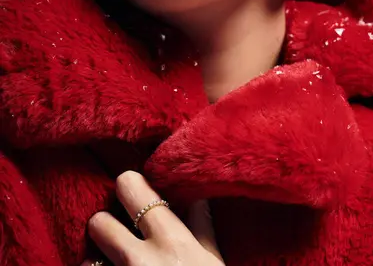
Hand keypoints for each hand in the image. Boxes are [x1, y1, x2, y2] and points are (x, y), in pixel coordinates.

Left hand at [81, 170, 224, 265]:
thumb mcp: (213, 263)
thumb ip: (202, 228)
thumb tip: (198, 195)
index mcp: (170, 240)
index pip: (132, 189)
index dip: (128, 185)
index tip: (130, 189)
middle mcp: (139, 259)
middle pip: (99, 221)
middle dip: (104, 224)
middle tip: (113, 229)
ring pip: (89, 259)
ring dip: (97, 261)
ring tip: (109, 262)